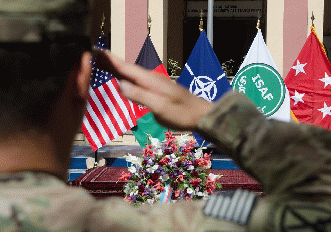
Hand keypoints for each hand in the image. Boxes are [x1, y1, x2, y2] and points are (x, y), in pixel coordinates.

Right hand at [93, 49, 212, 130]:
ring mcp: (154, 83)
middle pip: (127, 68)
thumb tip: (119, 84)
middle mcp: (151, 79)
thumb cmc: (182, 113)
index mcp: (150, 81)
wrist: (200, 115)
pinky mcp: (156, 89)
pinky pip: (136, 80)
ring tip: (102, 63)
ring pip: (131, 73)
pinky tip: (121, 78)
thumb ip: (141, 96)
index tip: (96, 52)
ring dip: (116, 68)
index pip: (126, 68)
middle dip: (110, 62)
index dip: (111, 61)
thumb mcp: (160, 107)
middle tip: (93, 55)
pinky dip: (125, 77)